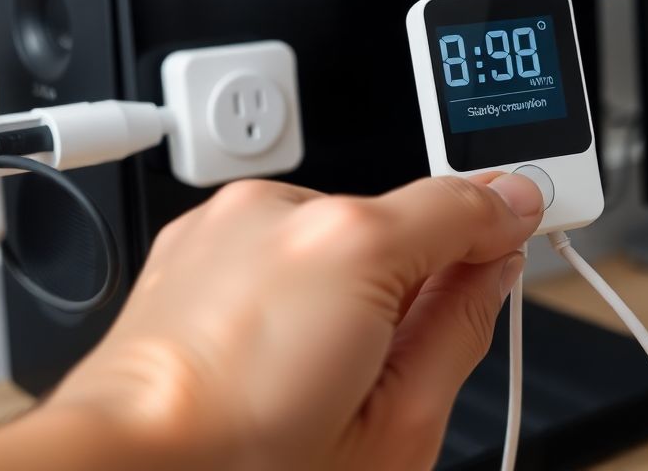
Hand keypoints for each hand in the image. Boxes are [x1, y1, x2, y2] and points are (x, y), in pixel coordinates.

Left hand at [0, 173, 543, 470]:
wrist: (121, 466)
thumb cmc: (246, 463)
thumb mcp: (398, 425)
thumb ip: (464, 325)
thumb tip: (497, 264)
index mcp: (351, 246)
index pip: (470, 203)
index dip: (509, 218)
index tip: (526, 226)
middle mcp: (287, 210)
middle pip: (403, 220)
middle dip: (416, 277)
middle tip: (385, 364)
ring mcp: (234, 217)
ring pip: (339, 230)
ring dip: (350, 280)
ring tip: (312, 367)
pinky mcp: (199, 232)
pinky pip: (281, 238)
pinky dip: (295, 277)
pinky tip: (273, 346)